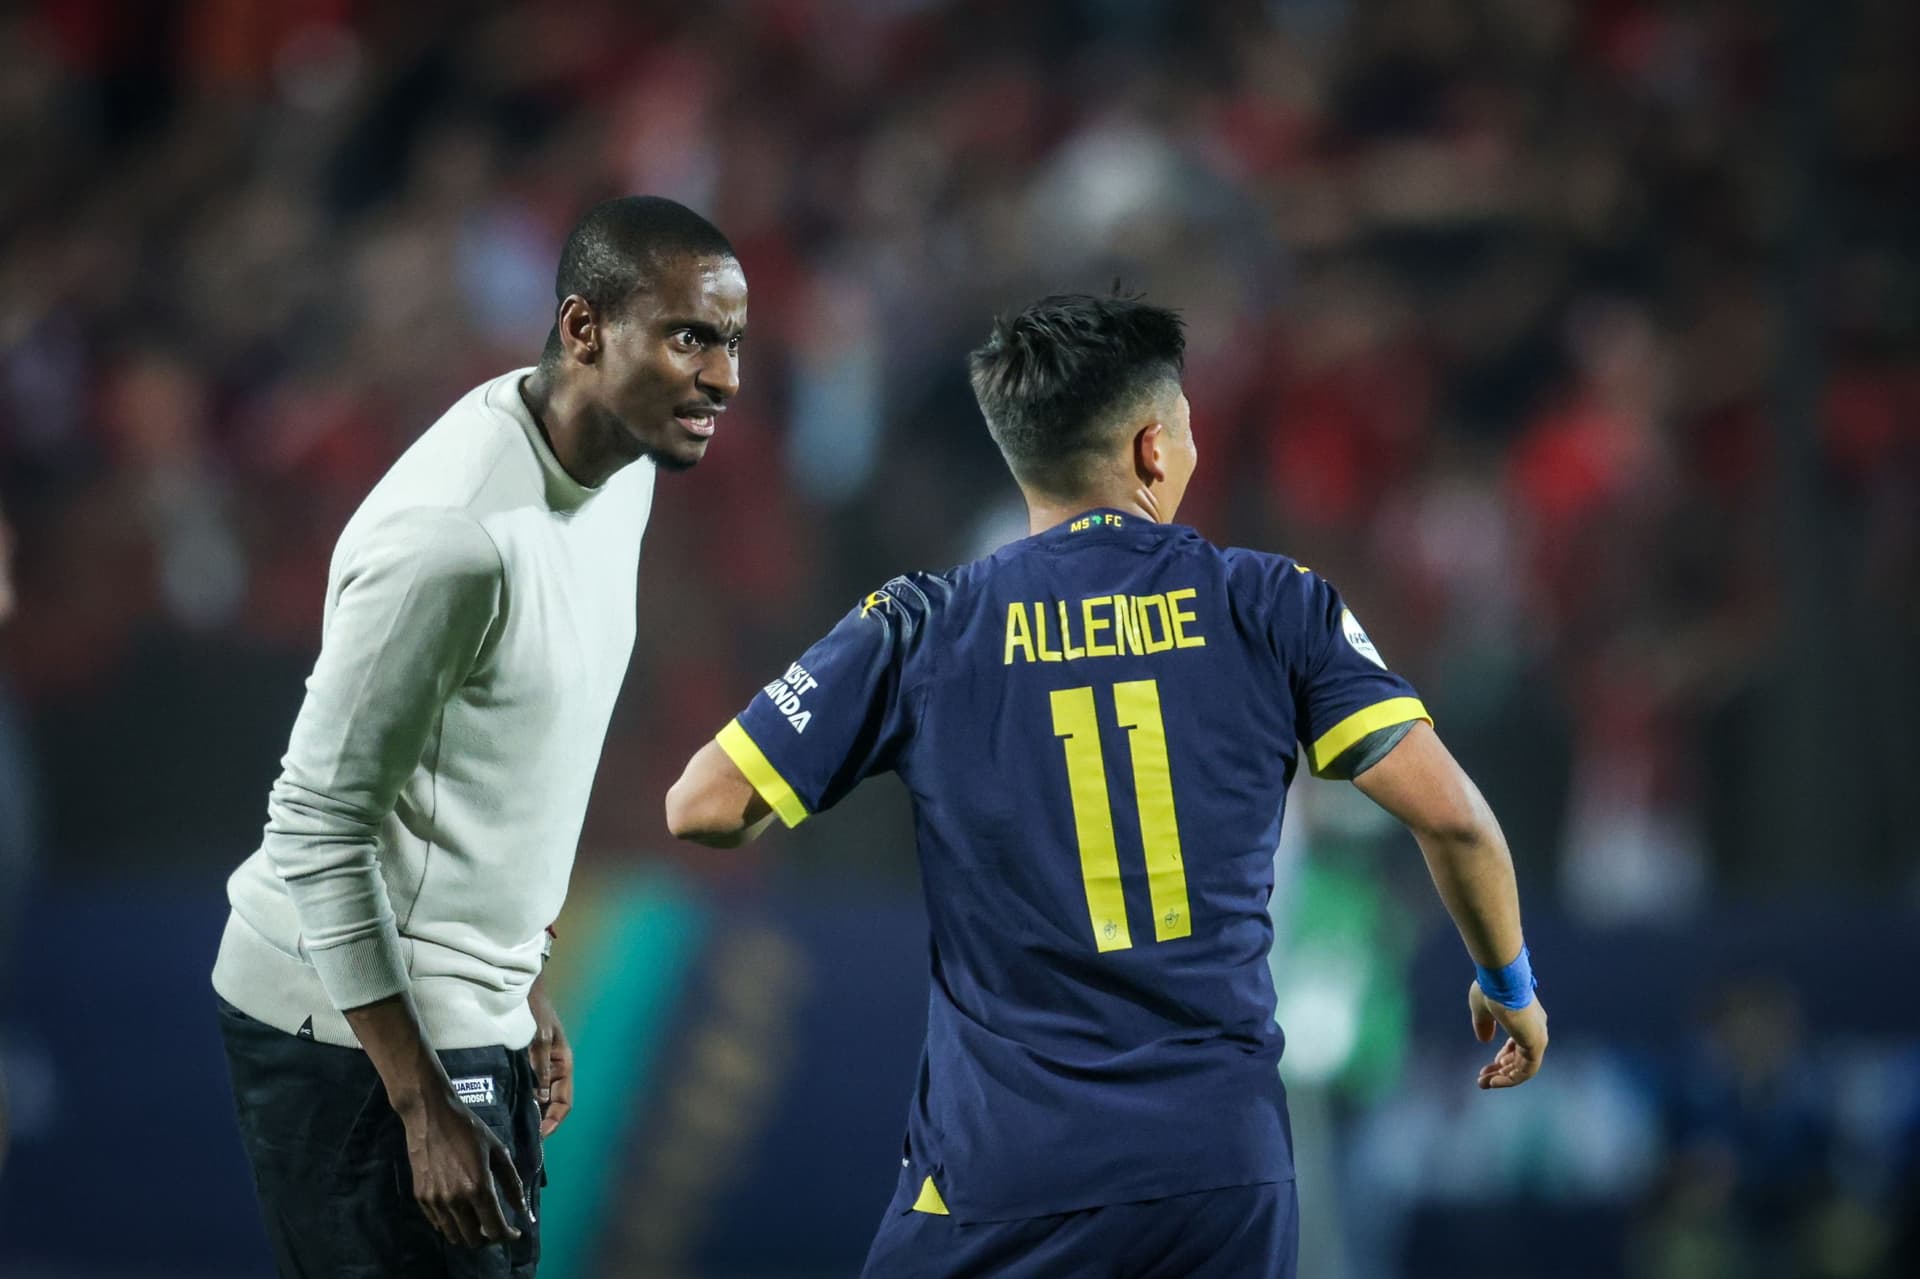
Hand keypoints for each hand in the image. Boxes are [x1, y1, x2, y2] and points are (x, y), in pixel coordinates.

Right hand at [398, 1089, 525, 1248]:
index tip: (515, 1232)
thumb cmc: (468, 1128)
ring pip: (454, 1236)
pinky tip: (461, 1210)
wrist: (430, 1115)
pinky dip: (452, 1224)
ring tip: (479, 1221)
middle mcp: (455, 1200)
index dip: (508, 1236)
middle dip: (489, 1238)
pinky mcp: (421, 1197)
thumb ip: (512, 1182)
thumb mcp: (498, 1150)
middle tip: (497, 1226)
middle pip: (474, 1240)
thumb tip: (522, 1208)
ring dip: (470, 1234)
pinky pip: (439, 1223)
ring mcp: (435, 1201)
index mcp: (478, 1187)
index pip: (494, 1229)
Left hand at [528, 976, 573, 1137]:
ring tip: (515, 1130)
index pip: (564, 1102)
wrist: (522, 989)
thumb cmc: (536, 1011)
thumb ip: (541, 1066)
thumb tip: (543, 1099)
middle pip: (553, 1104)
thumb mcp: (541, 1038)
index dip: (554, 1120)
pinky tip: (509, 1110)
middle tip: (523, 1139)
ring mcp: (540, 1068)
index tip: (539, 1136)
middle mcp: (554, 1070)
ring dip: (532, 1114)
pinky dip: (523, 1101)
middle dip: (542, 1122)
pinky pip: (528, 1088)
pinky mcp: (527, 1064)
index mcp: (563, 1064)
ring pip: (540, 1099)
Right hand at [1469, 981, 1548, 1089]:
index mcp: (1526, 1019)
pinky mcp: (1535, 1044)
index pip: (1518, 1044)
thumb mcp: (1482, 1010)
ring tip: (1484, 1084)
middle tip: (1483, 1080)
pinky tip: (1494, 1082)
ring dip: (1504, 1078)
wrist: (1501, 979)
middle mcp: (1535, 1029)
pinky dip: (1511, 1079)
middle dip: (1502, 1070)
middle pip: (1521, 1058)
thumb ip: (1484, 1025)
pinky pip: (1526, 1071)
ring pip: (1523, 1067)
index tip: (1489, 1065)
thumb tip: (1484, 1040)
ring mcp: (1537, 1037)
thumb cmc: (1491, 989)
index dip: (1504, 1057)